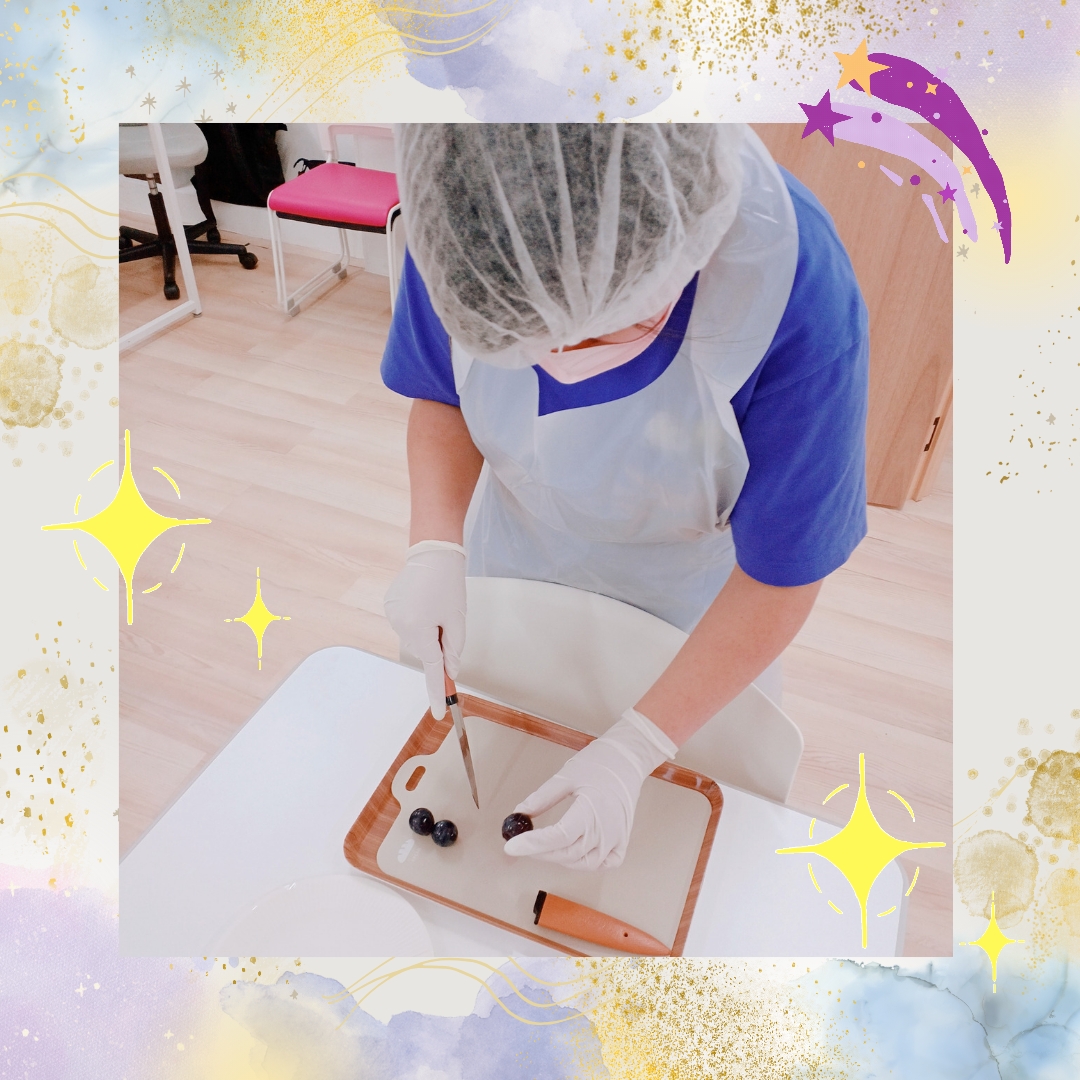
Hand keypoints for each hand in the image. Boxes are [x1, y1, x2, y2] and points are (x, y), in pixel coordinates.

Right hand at [383, 540, 466, 717]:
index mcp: (420, 630)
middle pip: (424, 651)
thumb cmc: (448, 583)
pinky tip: (423, 601)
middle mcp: (401, 626)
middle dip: (437, 644)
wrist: (432, 552)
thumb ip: (454, 649)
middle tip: (448, 621)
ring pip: (415, 638)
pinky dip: (417, 620)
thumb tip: (451, 671)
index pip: (432, 670)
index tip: (440, 713)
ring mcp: (392, 616)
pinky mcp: (390, 607)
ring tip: (435, 605)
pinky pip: (407, 624)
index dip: (437, 692)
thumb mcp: (458, 619)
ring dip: (426, 631)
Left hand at [503, 708, 676, 869]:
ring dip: (560, 858)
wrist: (628, 760)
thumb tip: (520, 813)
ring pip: (583, 863)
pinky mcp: (622, 842)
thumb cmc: (600, 763)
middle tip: (521, 843)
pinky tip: (572, 853)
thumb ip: (542, 798)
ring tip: (543, 845)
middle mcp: (606, 831)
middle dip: (540, 851)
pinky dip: (585, 863)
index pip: (558, 837)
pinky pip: (603, 864)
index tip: (511, 846)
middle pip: (567, 853)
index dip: (532, 844)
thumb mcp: (566, 776)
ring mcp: (617, 839)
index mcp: (592, 811)